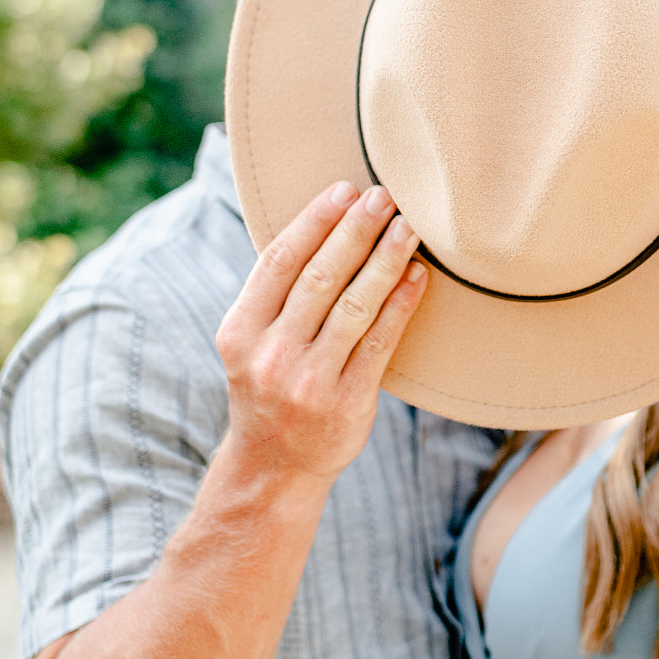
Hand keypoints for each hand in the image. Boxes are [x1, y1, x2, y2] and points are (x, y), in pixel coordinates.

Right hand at [215, 181, 426, 491]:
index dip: (314, 221)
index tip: (344, 189)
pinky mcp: (347, 404)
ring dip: (385, 260)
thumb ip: (275, 296)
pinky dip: (400, 305)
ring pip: (354, 306)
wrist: (274, 468)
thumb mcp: (251, 343)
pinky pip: (380, 343)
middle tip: (384, 195)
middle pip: (319, 278)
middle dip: (355, 231)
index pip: (279, 262)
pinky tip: (418, 277)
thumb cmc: (270, 387)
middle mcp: (270, 356)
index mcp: (240, 332)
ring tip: (408, 227)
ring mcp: (309, 382)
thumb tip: (324, 224)